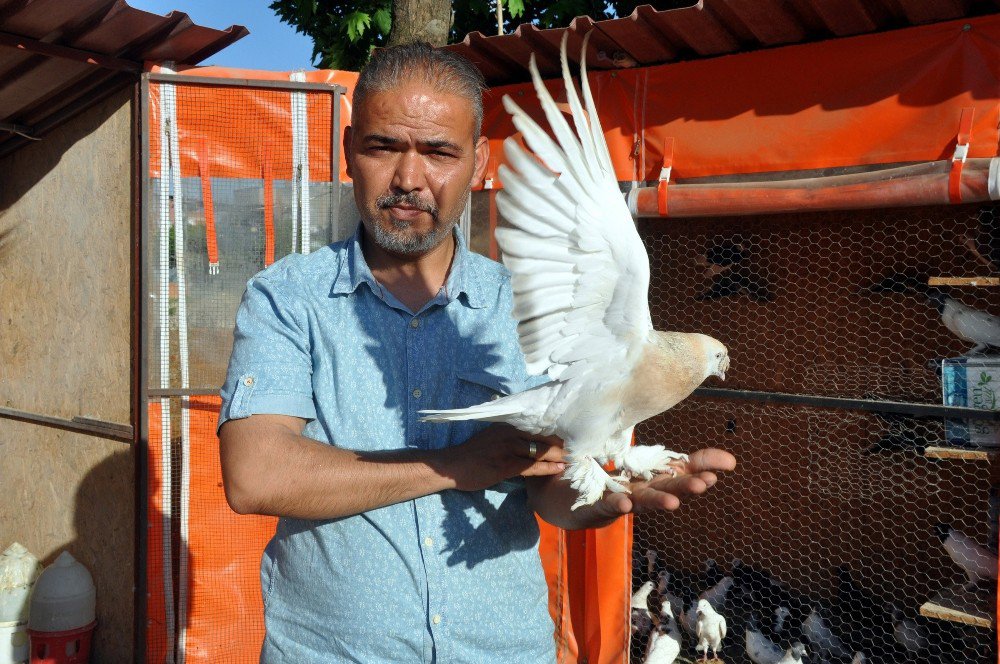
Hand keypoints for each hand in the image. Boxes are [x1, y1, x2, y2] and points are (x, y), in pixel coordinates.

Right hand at [443, 424, 565, 491]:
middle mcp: (509, 433)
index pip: (536, 427)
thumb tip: (526, 442)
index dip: (554, 434)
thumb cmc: (471, 455)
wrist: (451, 466)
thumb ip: (508, 438)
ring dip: (558, 456)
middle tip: (577, 450)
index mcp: (507, 426)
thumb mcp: (491, 438)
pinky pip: (532, 466)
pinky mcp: (505, 464)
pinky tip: (558, 469)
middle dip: (561, 444)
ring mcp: (508, 448)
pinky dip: (547, 467)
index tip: (569, 438)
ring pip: (540, 450)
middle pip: (542, 437)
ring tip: (573, 460)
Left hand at [594, 448, 735, 517]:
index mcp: (660, 478)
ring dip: (659, 501)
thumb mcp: (658, 467)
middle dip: (685, 486)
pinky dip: (619, 504)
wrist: (587, 502)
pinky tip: (626, 503)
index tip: (727, 465)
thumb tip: (728, 458)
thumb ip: (688, 462)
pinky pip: (611, 504)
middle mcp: (647, 491)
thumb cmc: (627, 484)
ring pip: (645, 500)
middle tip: (702, 484)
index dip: (703, 468)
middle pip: (668, 487)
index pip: (685, 470)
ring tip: (673, 503)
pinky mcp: (604, 504)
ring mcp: (626, 498)